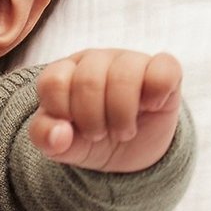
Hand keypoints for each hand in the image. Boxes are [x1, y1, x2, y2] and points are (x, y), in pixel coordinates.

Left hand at [27, 50, 183, 171]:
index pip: (53, 81)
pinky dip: (156, 95)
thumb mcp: (62, 144)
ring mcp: (131, 60)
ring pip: (125, 74)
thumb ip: (46, 137)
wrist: (130, 150)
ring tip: (123, 131)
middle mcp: (96, 60)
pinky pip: (163, 70)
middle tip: (99, 134)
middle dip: (92, 120)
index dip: (61, 113)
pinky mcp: (164, 69)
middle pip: (88, 80)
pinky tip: (150, 108)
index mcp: (65, 72)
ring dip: (121, 115)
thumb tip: (59, 136)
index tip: (72, 130)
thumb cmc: (90, 138)